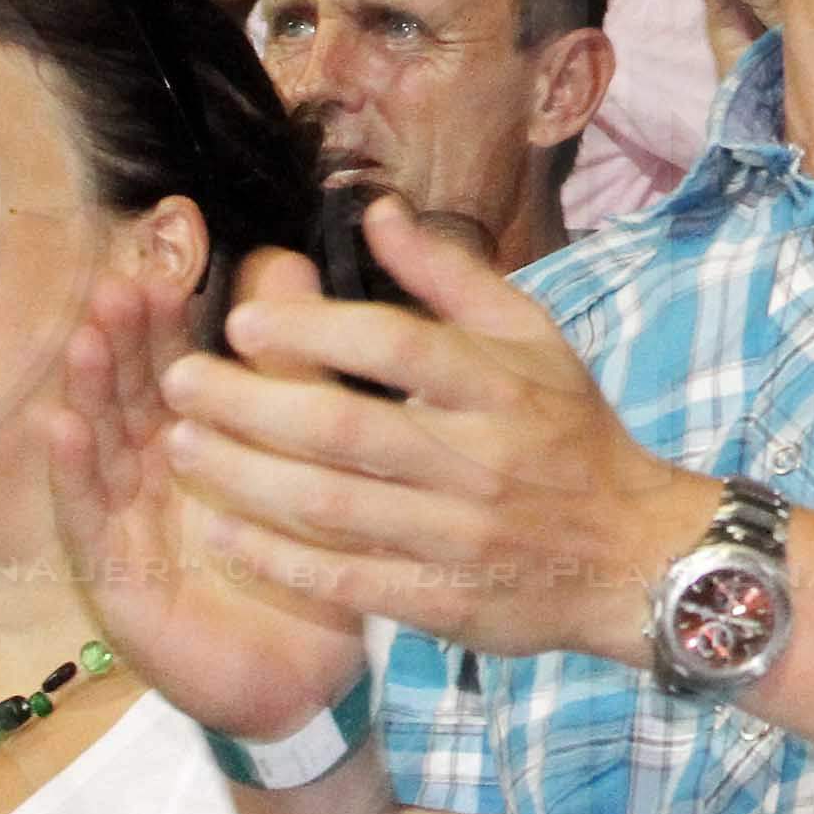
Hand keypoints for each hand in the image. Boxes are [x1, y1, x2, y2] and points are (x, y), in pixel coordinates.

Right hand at [43, 255, 370, 745]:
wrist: (307, 676)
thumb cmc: (303, 562)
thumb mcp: (308, 454)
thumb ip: (296, 365)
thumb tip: (289, 261)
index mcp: (196, 438)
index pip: (171, 363)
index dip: (162, 317)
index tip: (162, 263)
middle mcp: (151, 470)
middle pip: (127, 392)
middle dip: (119, 340)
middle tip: (118, 285)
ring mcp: (124, 519)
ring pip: (99, 443)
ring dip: (89, 391)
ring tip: (88, 339)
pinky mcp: (111, 572)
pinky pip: (87, 517)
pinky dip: (73, 472)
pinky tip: (61, 429)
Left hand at [162, 196, 707, 672]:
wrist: (636, 555)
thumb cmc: (570, 433)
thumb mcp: (532, 338)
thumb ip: (450, 276)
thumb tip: (377, 212)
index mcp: (498, 386)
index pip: (396, 348)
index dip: (313, 332)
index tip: (242, 322)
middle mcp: (477, 459)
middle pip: (346, 430)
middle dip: (250, 405)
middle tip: (177, 383)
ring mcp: (459, 536)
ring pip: (335, 508)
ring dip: (247, 479)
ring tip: (180, 449)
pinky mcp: (446, 602)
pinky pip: (349, 582)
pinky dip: (282, 561)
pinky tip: (225, 535)